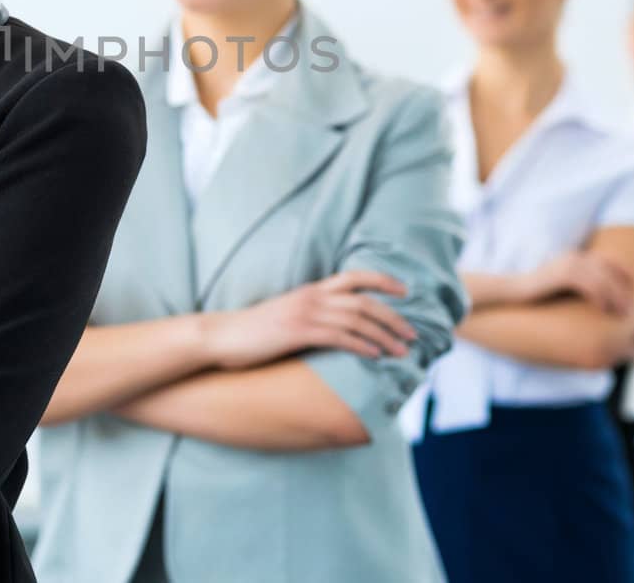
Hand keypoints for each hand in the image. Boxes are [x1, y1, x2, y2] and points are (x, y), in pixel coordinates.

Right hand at [201, 270, 414, 369]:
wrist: (220, 336)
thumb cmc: (252, 332)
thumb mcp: (285, 316)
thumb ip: (310, 316)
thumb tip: (333, 328)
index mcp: (310, 290)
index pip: (354, 277)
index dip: (382, 281)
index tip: (405, 291)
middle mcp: (311, 297)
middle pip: (363, 301)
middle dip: (393, 317)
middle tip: (413, 333)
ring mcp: (304, 314)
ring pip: (356, 320)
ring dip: (384, 335)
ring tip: (402, 351)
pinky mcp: (297, 332)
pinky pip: (338, 337)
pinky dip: (361, 345)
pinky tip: (375, 356)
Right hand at [524, 251, 633, 314]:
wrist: (511, 292)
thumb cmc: (535, 294)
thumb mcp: (560, 287)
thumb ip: (577, 287)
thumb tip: (592, 300)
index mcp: (574, 258)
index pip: (607, 263)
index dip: (623, 277)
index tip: (631, 295)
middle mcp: (574, 258)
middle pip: (609, 271)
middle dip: (623, 291)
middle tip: (630, 310)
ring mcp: (568, 265)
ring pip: (602, 279)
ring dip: (615, 296)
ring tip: (622, 313)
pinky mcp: (562, 275)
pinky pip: (589, 286)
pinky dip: (600, 297)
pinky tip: (603, 309)